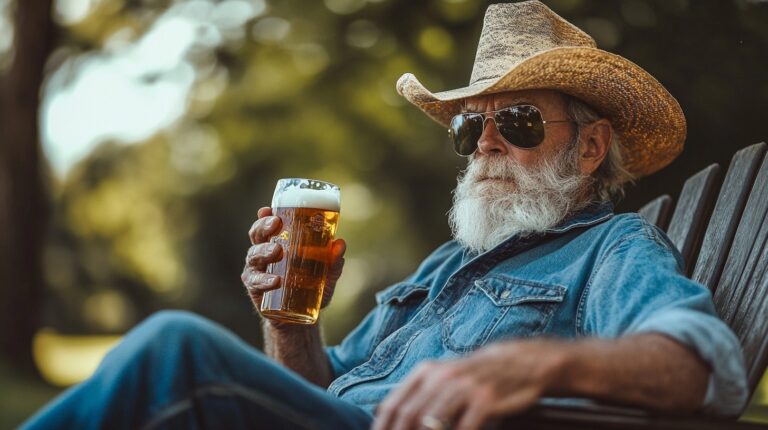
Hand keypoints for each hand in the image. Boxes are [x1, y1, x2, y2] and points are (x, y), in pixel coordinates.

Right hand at [241, 206, 346, 315]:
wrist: (300, 316)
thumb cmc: (311, 287)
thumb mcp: (326, 274)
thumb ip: (333, 261)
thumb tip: (340, 244)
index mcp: (277, 243)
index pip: (267, 225)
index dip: (264, 216)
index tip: (267, 210)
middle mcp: (263, 254)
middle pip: (256, 235)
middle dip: (263, 227)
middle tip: (276, 224)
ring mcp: (257, 270)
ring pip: (253, 256)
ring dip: (263, 251)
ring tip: (276, 251)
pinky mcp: (255, 289)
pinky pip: (255, 282)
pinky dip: (264, 280)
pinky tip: (275, 281)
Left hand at [372, 340, 566, 429]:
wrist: (517, 363)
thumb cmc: (473, 377)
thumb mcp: (442, 376)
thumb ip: (416, 393)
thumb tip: (385, 415)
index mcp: (426, 372)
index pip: (393, 405)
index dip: (383, 428)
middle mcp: (442, 377)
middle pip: (410, 417)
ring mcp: (463, 388)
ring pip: (432, 424)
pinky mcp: (484, 400)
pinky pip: (462, 429)